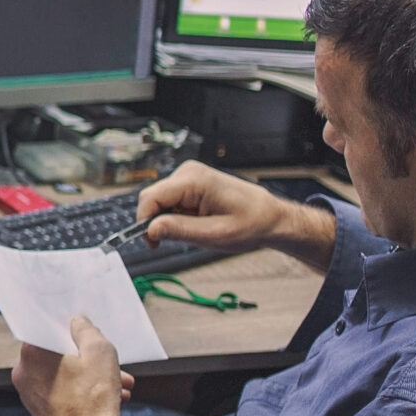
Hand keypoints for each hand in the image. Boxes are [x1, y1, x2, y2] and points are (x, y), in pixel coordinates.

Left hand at [10, 314, 131, 415]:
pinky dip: (86, 392)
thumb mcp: (100, 352)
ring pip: (66, 376)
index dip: (69, 328)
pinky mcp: (43, 413)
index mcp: (31, 354)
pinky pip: (65, 393)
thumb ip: (87, 330)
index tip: (84, 330)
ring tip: (122, 383)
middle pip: (59, 355)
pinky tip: (115, 397)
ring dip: (94, 376)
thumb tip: (78, 323)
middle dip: (90, 357)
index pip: (46, 329)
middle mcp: (24, 374)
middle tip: (111, 361)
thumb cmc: (94, 400)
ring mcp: (31, 396)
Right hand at [135, 161, 338, 271]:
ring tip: (195, 230)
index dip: (144, 222)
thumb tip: (150, 228)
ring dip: (170, 220)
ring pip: (160, 201)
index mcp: (194, 180)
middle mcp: (188, 172)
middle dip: (157, 222)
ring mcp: (189, 175)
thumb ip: (180, 230)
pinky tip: (197, 222)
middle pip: (152, 198)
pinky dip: (178, 215)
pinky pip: (171, 200)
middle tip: (171, 243)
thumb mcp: (214, 234)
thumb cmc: (250, 224)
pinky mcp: (191, 182)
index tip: (151, 243)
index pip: (150, 197)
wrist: (271, 217)